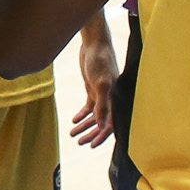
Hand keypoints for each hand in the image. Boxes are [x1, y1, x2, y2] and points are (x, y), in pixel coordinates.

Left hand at [68, 21, 117, 147]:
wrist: (94, 44)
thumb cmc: (100, 61)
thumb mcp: (100, 83)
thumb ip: (102, 104)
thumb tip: (101, 125)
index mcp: (117, 99)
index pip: (111, 123)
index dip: (102, 136)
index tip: (91, 145)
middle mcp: (111, 98)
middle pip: (102, 123)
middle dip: (91, 134)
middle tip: (79, 142)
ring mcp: (102, 94)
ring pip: (95, 116)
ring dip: (84, 126)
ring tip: (72, 134)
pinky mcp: (93, 89)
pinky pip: (90, 107)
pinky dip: (82, 115)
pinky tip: (74, 120)